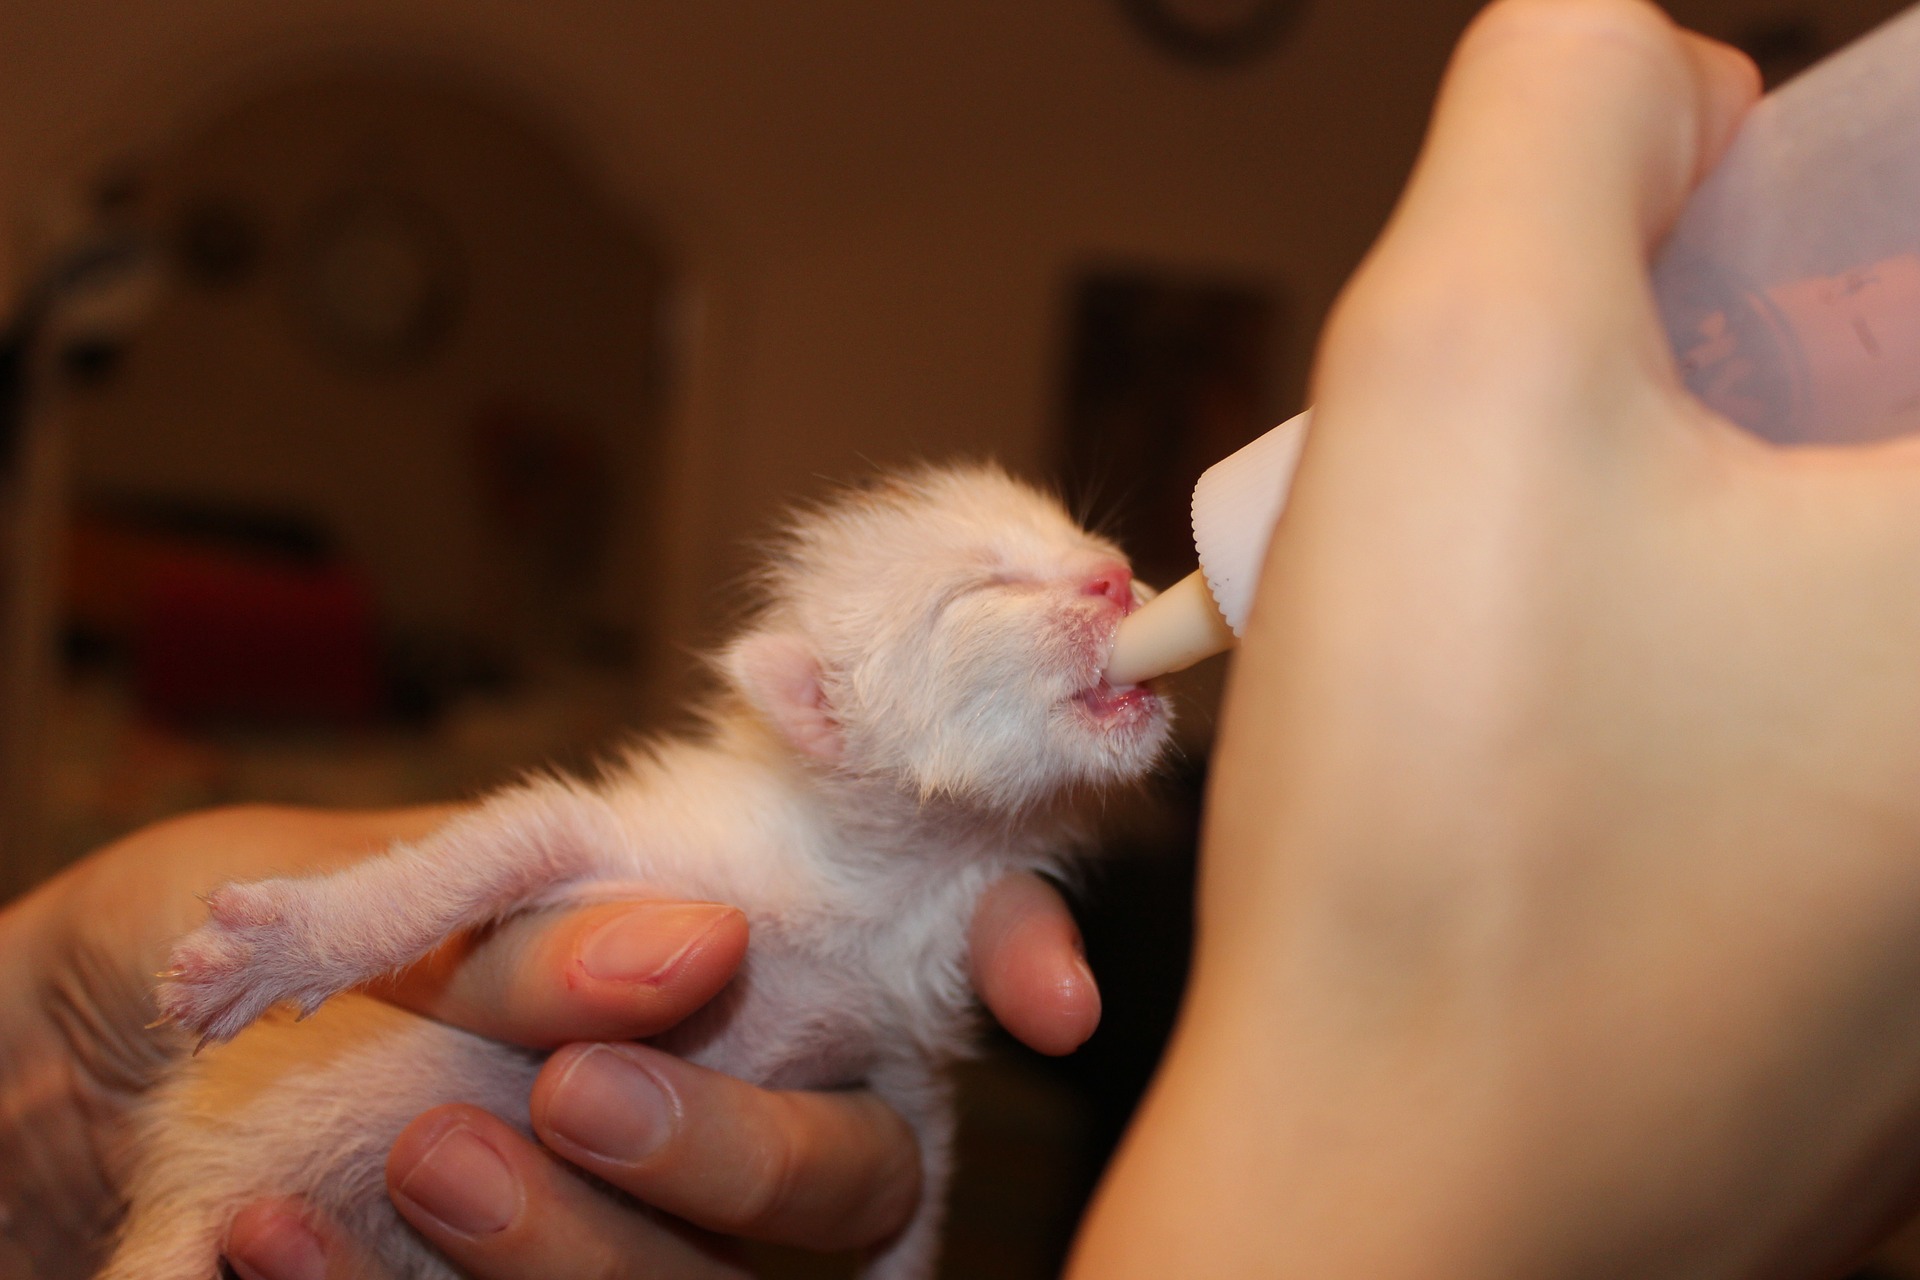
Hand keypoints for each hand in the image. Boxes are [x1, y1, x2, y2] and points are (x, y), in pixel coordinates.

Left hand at [0, 805, 1099, 1279]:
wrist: (38, 1070)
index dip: (1014, 962)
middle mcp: (712, 1116)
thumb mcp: (325, 878)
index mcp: (712, 960)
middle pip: (845, 1180)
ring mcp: (630, 1239)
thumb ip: (514, 913)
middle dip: (738, 1144)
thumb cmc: (195, 942)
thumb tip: (694, 946)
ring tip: (416, 1163)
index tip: (1044, 1004)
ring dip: (580, 1244)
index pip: (921, 967)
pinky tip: (268, 1252)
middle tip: (572, 1090)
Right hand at [1076, 1, 1919, 1273]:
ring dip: (1697, 521)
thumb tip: (1660, 87)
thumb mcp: (1461, 364)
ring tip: (1516, 616)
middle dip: (1736, 366)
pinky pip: (1824, 710)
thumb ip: (1562, 111)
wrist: (1396, 1206)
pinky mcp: (1902, 946)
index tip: (1668, 275)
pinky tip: (1554, 734)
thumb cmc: (1442, 845)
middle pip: (1896, 406)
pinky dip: (1701, 658)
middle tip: (1569, 441)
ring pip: (1843, 570)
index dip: (1803, 211)